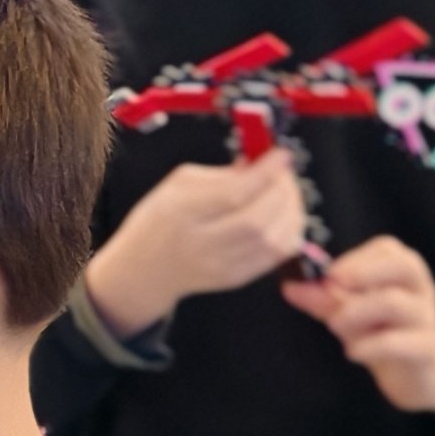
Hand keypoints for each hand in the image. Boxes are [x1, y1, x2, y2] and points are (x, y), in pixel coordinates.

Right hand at [85, 154, 312, 336]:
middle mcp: (200, 243)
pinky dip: (289, 232)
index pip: (232, 195)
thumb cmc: (159, 221)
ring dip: (291, 211)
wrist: (143, 271)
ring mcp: (220, 265)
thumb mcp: (176, 185)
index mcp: (180, 212)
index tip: (281, 156)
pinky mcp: (235, 278)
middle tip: (283, 174)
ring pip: (274, 239)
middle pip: (258, 219)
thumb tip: (262, 165)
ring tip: (286, 194)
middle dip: (282, 190)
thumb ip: (220, 174)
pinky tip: (284, 217)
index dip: (266, 173)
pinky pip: (277, 256)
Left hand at [283, 235, 434, 420]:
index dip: (355, 257)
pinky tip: (352, 352)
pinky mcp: (426, 349)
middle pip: (403, 266)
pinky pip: (403, 343)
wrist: (417, 374)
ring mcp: (426, 318)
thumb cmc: (382, 333)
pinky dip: (371, 346)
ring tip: (334, 324)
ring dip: (357, 311)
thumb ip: (322, 299)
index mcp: (403, 272)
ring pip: (396, 303)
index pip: (386, 248)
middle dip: (363, 272)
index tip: (329, 273)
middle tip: (333, 284)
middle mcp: (420, 289)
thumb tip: (290, 286)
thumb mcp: (349, 312)